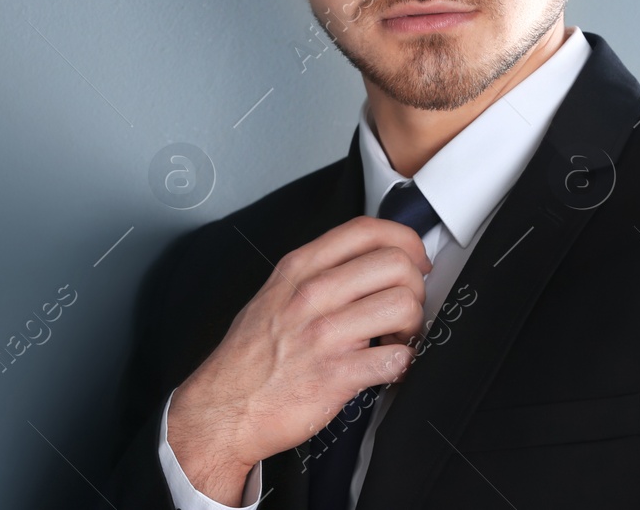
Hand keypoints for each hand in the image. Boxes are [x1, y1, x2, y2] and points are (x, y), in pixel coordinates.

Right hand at [167, 216, 431, 503]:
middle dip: (415, 286)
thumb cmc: (250, 357)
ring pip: (403, 306)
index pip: (367, 230)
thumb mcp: (274, 293)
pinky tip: (392, 366)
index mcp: (300, 269)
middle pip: (396, 264)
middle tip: (407, 305)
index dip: (405, 240)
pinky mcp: (336, 375)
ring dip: (414, 325)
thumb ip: (317, 272)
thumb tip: (369, 262)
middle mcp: (313, 295)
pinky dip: (404, 364)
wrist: (224, 409)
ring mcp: (325, 335)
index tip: (414, 259)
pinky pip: (396, 359)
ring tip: (399, 337)